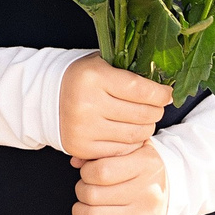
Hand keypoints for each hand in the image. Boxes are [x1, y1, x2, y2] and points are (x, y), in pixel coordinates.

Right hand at [57, 54, 173, 158]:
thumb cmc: (84, 78)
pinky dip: (130, 143)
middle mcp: (87, 103)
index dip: (160, 94)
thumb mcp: (104, 64)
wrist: (48, 96)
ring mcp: (83, 128)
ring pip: (134, 135)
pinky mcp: (81, 147)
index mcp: (94, 77)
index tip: (167, 94)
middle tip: (156, 107)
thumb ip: (132, 72)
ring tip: (143, 119)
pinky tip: (129, 132)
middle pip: (141, 114)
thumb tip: (166, 89)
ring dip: (146, 128)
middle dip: (156, 111)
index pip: (141, 90)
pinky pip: (121, 150)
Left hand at [71, 147, 169, 214]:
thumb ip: (103, 149)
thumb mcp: (131, 148)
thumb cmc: (143, 167)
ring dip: (80, 212)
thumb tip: (75, 161)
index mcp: (146, 165)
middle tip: (87, 189)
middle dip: (81, 191)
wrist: (174, 191)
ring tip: (87, 205)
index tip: (88, 173)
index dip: (86, 172)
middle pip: (92, 195)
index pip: (100, 171)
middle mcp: (149, 193)